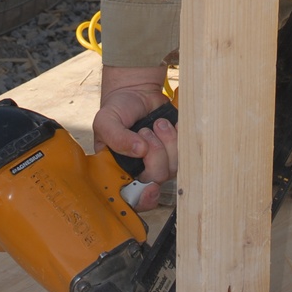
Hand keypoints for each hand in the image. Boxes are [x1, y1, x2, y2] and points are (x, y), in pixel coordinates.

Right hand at [92, 65, 177, 210]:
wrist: (136, 92)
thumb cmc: (118, 110)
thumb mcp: (105, 120)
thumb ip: (115, 136)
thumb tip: (138, 150)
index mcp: (120, 171)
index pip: (133, 198)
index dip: (143, 199)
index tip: (150, 188)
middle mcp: (141, 171)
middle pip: (157, 178)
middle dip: (155, 153)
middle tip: (145, 132)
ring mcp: (161, 162)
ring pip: (174, 166)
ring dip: (167, 140)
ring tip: (156, 124)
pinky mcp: (176, 151)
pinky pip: (186, 152)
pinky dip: (178, 135)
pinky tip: (168, 124)